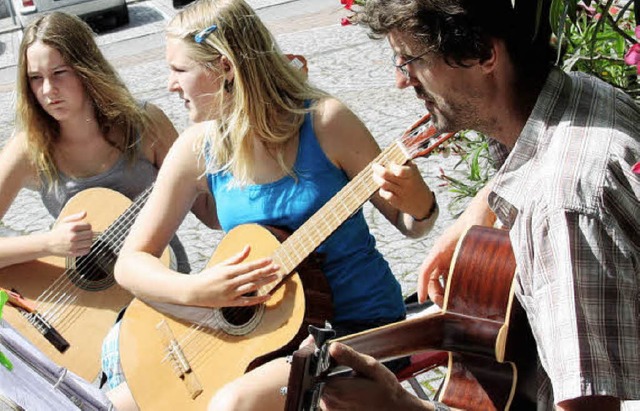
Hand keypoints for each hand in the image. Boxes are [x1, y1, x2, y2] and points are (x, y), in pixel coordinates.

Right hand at [46, 211, 92, 256]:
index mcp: (72, 227)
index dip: (87, 227)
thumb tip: (85, 213)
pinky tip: (81, 246)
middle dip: (88, 234)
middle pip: (90, 234)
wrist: (47, 243)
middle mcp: (73, 236)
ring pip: (89, 242)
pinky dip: (86, 248)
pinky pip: (87, 250)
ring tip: (82, 240)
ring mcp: (73, 245)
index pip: (89, 226)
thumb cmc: (58, 232)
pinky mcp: (73, 253)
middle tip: (84, 235)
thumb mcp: (65, 221)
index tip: (84, 228)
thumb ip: (76, 217)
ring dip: (88, 241)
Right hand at [190, 245, 279, 306]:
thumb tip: (249, 247)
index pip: (248, 266)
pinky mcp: (231, 303)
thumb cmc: (208, 276)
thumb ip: (237, 257)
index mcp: (228, 271)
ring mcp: (231, 293)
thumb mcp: (222, 265)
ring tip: (276, 278)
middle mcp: (231, 282)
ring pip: (252, 288)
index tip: (271, 260)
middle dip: (267, 271)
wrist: (193, 291)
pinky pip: (247, 302)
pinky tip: (268, 295)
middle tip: (279, 268)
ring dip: (265, 282)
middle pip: (252, 276)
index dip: (261, 263)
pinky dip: (258, 299)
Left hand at [320, 343, 424, 410]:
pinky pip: (324, 392)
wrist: (393, 410)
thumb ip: (349, 357)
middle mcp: (329, 402)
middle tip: (325, 348)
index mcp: (337, 390)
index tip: (313, 342)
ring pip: (318, 384)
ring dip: (323, 372)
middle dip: (318, 361)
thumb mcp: (371, 368)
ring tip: (334, 362)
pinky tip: (339, 376)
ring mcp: (330, 408)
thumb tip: (332, 347)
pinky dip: (328, 382)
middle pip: (313, 376)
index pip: (313, 369)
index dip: (311, 354)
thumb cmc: (385, 390)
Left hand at [371, 162, 431, 218]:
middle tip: (374, 166)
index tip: (388, 162)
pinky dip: (381, 190)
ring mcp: (402, 193)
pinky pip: (385, 194)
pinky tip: (382, 188)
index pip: (400, 170)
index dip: (392, 165)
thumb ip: (401, 163)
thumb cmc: (414, 181)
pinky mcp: (397, 202)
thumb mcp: (413, 170)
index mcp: (411, 173)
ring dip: (377, 178)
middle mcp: (407, 183)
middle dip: (378, 169)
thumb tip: (384, 157)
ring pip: (383, 184)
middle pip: (386, 174)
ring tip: (375, 175)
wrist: (423, 202)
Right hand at [417, 184, 495, 304]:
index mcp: (440, 249)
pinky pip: (447, 274)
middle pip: (430, 277)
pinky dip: (450, 284)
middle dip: (435, 292)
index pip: (425, 270)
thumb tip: (475, 278)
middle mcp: (441, 253)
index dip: (422, 286)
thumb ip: (473, 257)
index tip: (422, 300)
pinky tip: (460, 292)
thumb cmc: (476, 224)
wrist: (481, 211)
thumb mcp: (473, 241)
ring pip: (438, 277)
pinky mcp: (454, 257)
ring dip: (442, 290)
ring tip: (452, 302)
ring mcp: (447, 256)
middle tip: (445, 306)